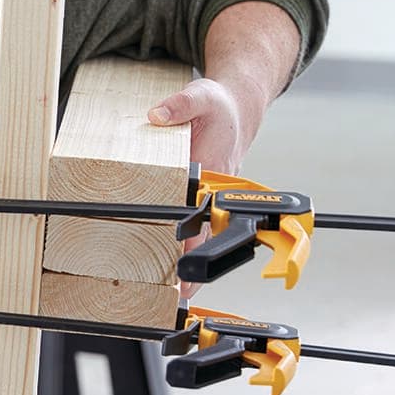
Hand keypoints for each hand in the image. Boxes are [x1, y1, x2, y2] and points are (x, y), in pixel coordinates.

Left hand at [148, 77, 262, 298]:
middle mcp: (214, 189)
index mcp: (212, 171)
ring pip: (200, 236)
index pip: (201, 215)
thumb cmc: (219, 107)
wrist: (238, 107)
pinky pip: (194, 225)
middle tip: (173, 298)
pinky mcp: (203, 196)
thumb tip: (156, 115)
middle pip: (203, 237)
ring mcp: (210, 195)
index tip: (181, 269)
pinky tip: (168, 264)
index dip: (190, 244)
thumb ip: (178, 104)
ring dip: (188, 264)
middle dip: (191, 270)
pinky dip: (184, 245)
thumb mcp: (200, 95)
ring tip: (169, 295)